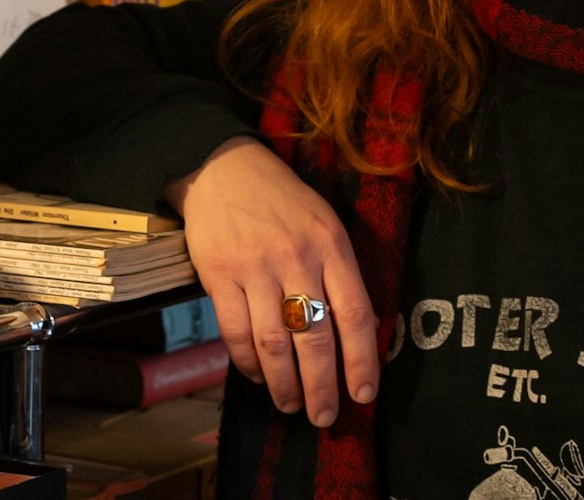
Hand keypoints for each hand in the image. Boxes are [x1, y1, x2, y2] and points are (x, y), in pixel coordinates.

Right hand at [164, 137, 378, 427]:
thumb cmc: (281, 201)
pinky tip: (258, 375)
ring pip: (275, 343)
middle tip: (324, 417)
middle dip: (322, 387)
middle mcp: (296, 257)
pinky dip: (248, 362)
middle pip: (315, 338)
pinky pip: (236, 331)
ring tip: (291, 405)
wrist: (222, 167)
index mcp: (330, 244)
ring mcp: (255, 267)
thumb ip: (338, 271)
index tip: (363, 395)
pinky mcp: (219, 274)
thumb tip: (354, 335)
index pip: (355, 314)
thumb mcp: (323, 222)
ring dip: (284, 384)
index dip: (362, 361)